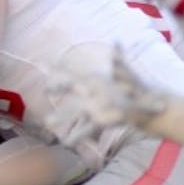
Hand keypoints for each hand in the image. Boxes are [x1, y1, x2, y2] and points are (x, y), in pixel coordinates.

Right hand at [45, 47, 167, 145]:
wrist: (142, 105)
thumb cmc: (135, 89)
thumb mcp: (130, 77)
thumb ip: (122, 63)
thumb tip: (117, 41)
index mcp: (95, 81)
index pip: (72, 74)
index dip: (58, 69)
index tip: (41, 63)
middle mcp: (90, 94)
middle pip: (69, 89)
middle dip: (57, 86)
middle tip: (45, 87)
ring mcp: (92, 108)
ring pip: (73, 112)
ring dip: (61, 117)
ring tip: (48, 122)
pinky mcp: (98, 121)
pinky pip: (85, 129)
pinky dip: (76, 136)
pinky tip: (66, 143)